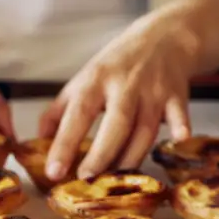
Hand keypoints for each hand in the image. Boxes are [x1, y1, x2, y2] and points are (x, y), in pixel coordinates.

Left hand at [38, 0, 218, 180]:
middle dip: (102, 154)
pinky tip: (179, 138)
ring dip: (131, 157)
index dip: (64, 144)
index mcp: (95, 80)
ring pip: (145, 130)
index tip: (54, 171)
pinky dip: (181, 127)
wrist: (164, 37)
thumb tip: (37, 143)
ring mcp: (153, 90)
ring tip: (116, 181)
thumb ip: (59, 111)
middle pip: (116, 124)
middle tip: (87, 178)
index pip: (77, 114)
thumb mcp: (84, 79)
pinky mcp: (177, 95)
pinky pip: (179, 114)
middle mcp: (124, 85)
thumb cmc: (118, 64)